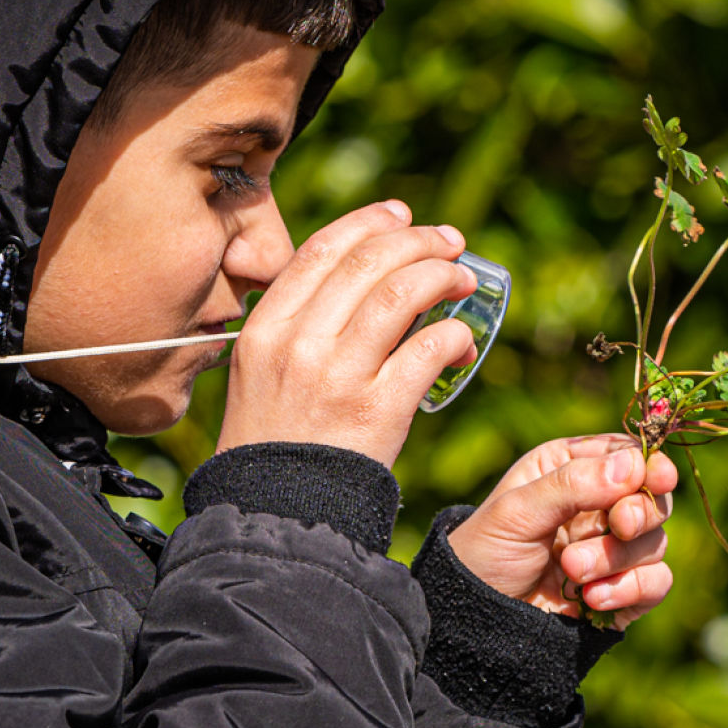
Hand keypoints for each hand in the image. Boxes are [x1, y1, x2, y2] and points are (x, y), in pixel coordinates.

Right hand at [218, 200, 476, 464]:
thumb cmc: (278, 443)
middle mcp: (298, 344)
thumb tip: (361, 280)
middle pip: (368, 263)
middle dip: (417, 241)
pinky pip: (427, 348)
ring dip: (442, 276)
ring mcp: (338, 375)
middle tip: (451, 242)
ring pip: (401, 294)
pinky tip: (464, 340)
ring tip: (463, 280)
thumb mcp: (263, 373)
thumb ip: (300, 327)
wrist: (279, 513)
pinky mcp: (377, 409)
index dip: (370, 223)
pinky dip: (454, 335)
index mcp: (266, 329)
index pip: (322, 251)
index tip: (402, 215)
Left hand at [446, 435, 679, 627]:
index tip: (657, 477)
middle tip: (619, 525)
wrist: (476, 624)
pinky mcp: (624, 591)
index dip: (650, 464)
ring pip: (654, 542)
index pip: (628, 455)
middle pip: (654, 497)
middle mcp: (599, 506)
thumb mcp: (517, 511)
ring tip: (571, 571)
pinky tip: (593, 599)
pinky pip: (657, 581)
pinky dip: (630, 589)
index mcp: (571, 469)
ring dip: (615, 558)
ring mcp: (614, 550)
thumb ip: (573, 484)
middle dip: (640, 512)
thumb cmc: (486, 555)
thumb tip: (635, 466)